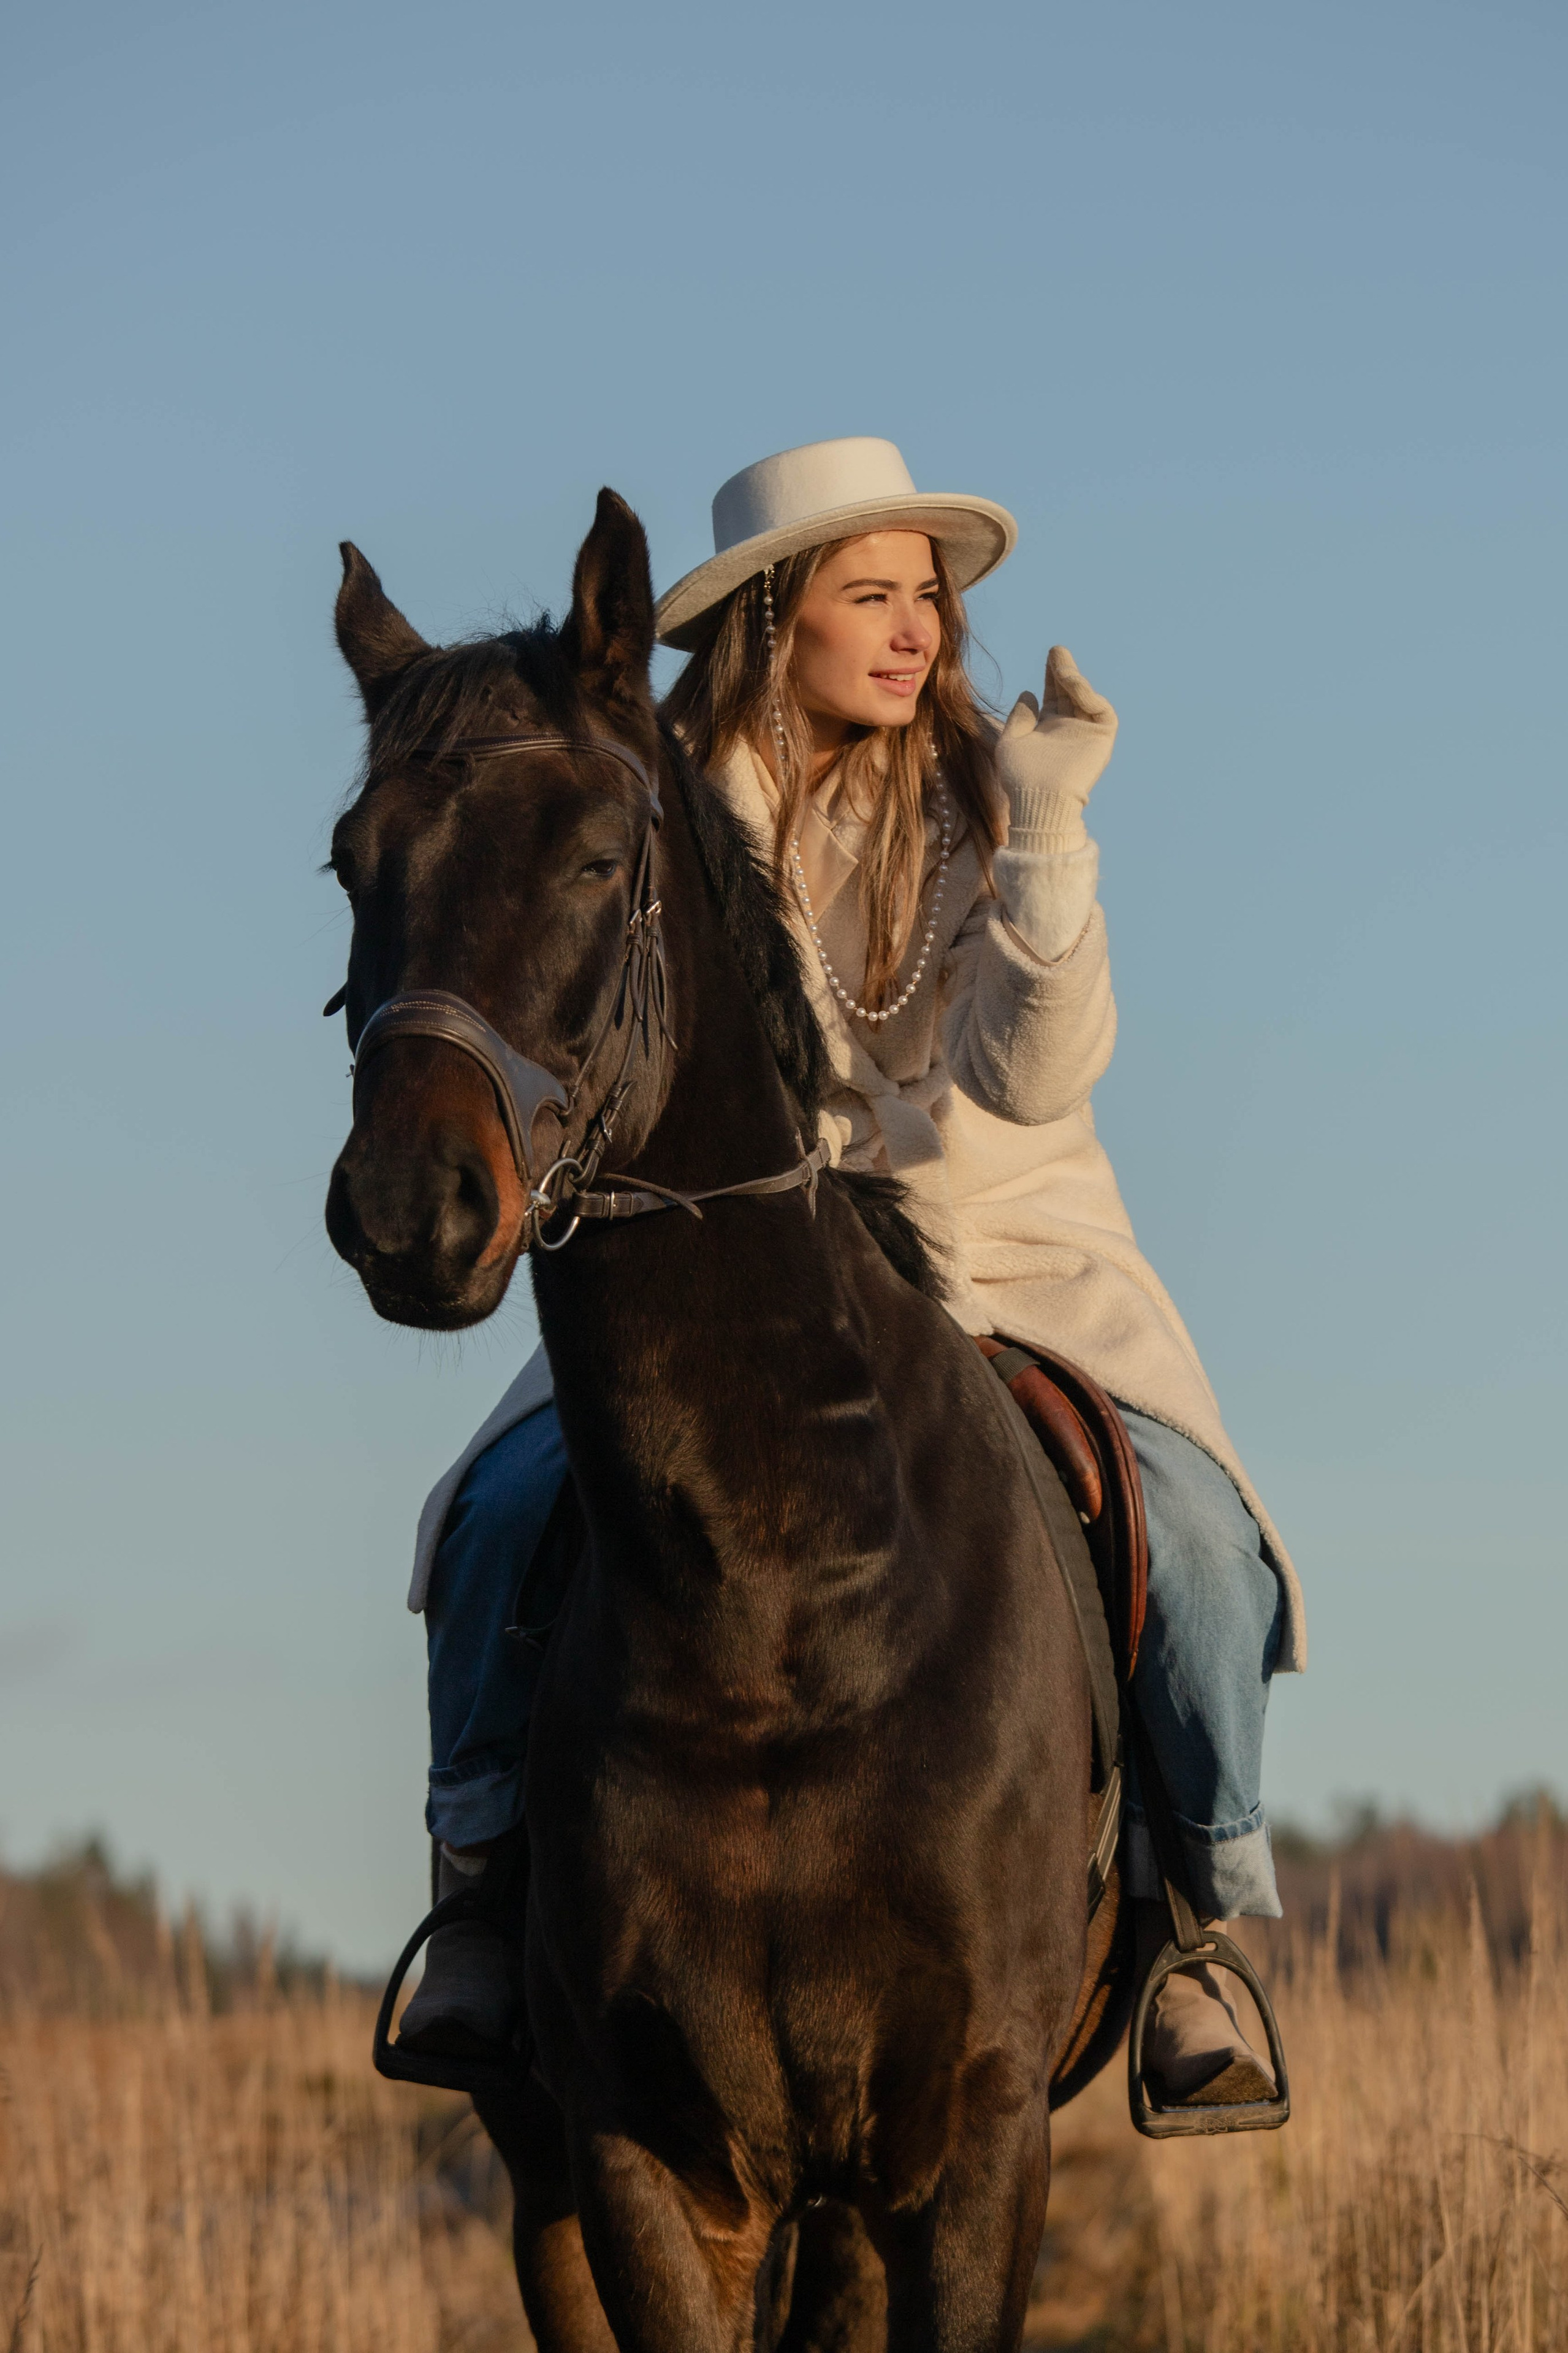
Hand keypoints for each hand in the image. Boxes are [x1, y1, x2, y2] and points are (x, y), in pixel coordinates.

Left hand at [997, 646, 1118, 812]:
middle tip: (1057, 651)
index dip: (1052, 676)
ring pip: (1086, 698)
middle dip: (1064, 671)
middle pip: (1070, 693)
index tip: (1050, 656)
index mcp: (1048, 730)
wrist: (1038, 801)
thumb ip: (1019, 717)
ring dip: (1074, 678)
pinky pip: (1100, 710)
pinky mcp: (1101, 739)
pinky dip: (1088, 694)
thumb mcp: (1010, 742)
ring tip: (1060, 663)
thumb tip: (1028, 693)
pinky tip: (1071, 682)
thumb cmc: (1020, 778)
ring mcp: (1086, 734)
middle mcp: (1068, 730)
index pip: (1053, 696)